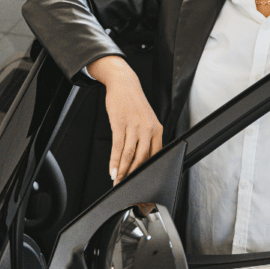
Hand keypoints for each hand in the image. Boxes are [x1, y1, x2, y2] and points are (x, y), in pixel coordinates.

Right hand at [87, 55, 163, 184]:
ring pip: (129, 155)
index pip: (155, 155)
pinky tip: (112, 170)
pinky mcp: (120, 124)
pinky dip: (114, 161)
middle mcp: (148, 129)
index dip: (147, 169)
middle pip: (142, 158)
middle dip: (133, 174)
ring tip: (117, 181)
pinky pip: (118, 147)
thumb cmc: (134, 103)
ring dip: (122, 171)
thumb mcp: (147, 119)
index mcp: (157, 129)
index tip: (141, 180)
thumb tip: (142, 157)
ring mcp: (134, 126)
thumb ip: (147, 137)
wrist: (124, 84)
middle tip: (126, 185)